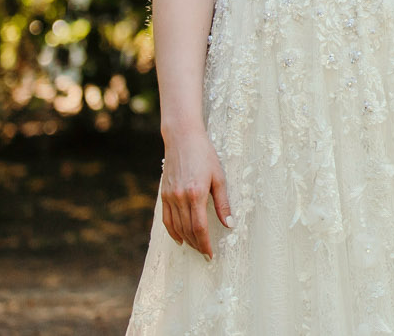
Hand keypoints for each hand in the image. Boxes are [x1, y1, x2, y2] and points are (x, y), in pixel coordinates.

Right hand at [160, 129, 231, 257]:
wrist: (182, 138)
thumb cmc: (205, 155)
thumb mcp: (219, 177)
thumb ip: (223, 203)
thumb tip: (230, 225)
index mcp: (196, 193)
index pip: (200, 227)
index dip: (205, 243)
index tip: (210, 254)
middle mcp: (180, 197)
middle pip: (188, 230)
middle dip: (197, 244)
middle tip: (205, 253)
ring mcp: (170, 196)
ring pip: (177, 227)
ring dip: (186, 240)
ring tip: (196, 247)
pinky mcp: (163, 194)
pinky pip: (166, 219)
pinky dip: (173, 231)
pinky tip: (180, 238)